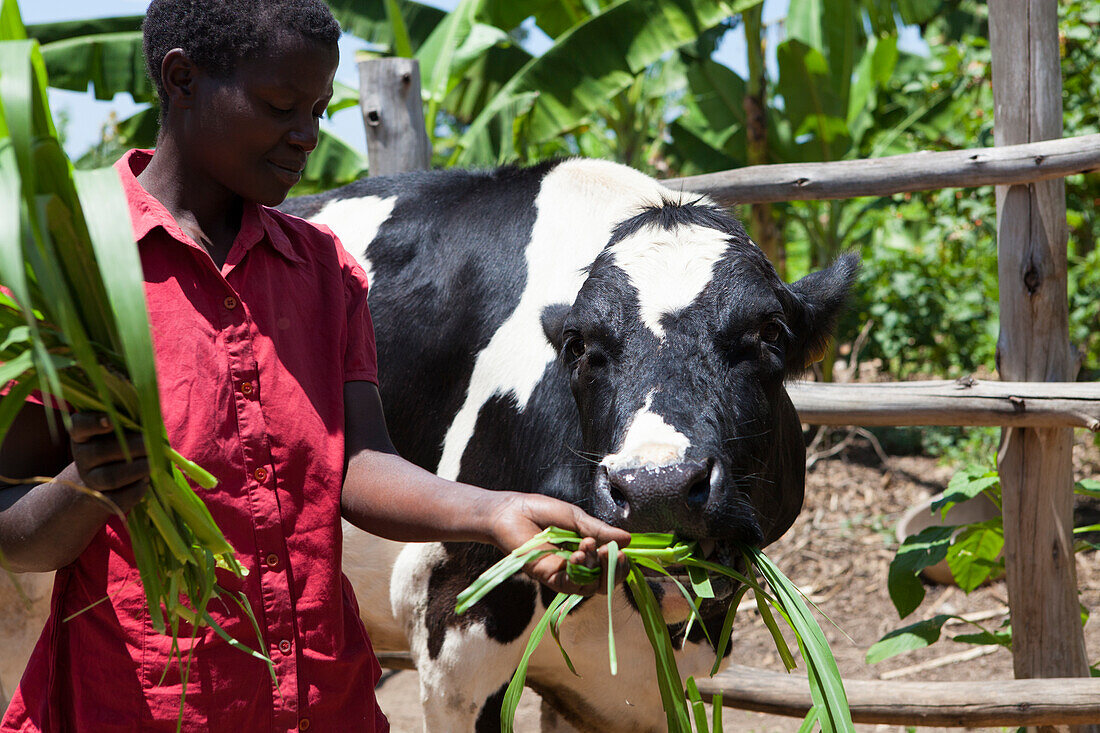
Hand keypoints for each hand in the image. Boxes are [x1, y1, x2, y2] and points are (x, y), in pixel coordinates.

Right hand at [69, 413, 149, 511]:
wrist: (104, 475)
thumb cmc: (120, 444)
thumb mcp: (120, 430)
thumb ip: (130, 422)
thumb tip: (152, 418)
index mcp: (84, 435)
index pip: (80, 426)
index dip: (92, 423)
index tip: (111, 420)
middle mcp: (82, 456)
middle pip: (101, 452)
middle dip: (132, 447)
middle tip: (152, 444)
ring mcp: (89, 479)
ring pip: (110, 477)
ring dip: (136, 470)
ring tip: (154, 464)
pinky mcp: (100, 499)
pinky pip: (116, 499)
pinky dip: (135, 490)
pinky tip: (147, 481)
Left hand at [487, 492, 630, 596]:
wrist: (511, 511)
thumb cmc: (541, 511)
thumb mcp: (576, 518)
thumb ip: (599, 531)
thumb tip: (629, 539)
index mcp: (587, 551)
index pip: (610, 567)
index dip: (620, 564)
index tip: (622, 550)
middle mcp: (577, 567)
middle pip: (604, 583)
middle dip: (613, 571)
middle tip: (611, 553)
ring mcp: (564, 575)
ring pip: (590, 586)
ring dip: (595, 568)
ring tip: (587, 546)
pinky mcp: (549, 578)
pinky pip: (570, 586)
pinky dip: (578, 573)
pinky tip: (577, 556)